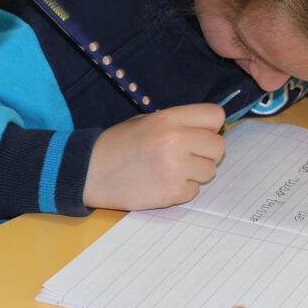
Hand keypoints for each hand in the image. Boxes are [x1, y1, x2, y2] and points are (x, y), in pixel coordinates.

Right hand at [84, 104, 225, 209]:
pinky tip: (161, 184)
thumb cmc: (119, 144)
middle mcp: (176, 140)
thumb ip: (180, 123)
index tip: (201, 134)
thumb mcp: (147, 121)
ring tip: (170, 170)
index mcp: (170, 118)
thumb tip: (210, 131)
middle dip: (206, 153)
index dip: (211, 127)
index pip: (216, 116)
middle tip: (186, 157)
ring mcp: (176, 167)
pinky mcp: (172, 192)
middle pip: (218, 147)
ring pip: (210, 171)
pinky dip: (182, 190)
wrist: (89, 172)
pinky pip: (194, 191)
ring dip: (195, 173)